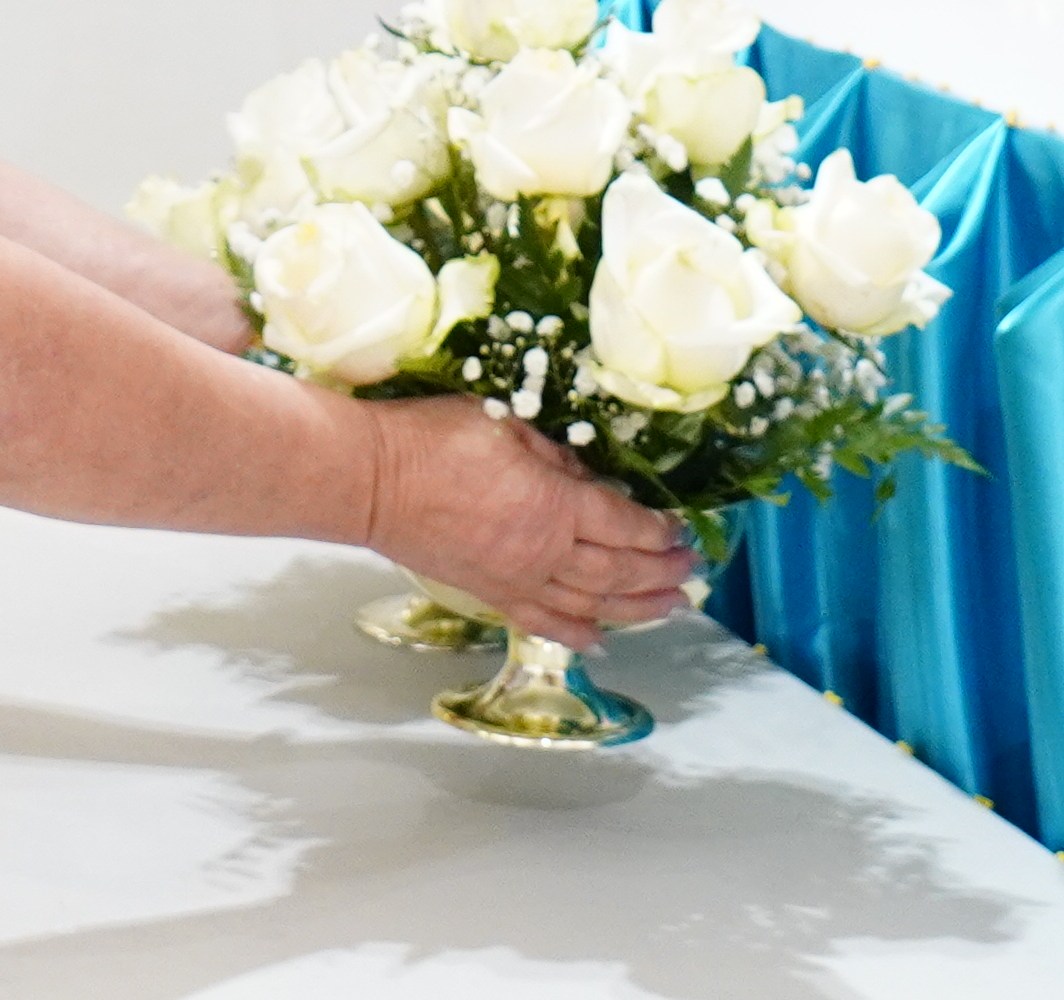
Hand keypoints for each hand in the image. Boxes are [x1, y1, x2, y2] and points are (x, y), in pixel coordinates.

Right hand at [354, 396, 701, 649]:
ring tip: (670, 608)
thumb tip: (585, 478)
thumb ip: (555, 456)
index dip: (658, 530)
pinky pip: (542, 621)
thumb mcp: (506, 424)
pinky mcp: (488, 592)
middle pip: (618, 571)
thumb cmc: (432, 441)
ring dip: (637, 609)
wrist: (372, 482)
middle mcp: (545, 553)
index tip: (680, 529)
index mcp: (555, 506)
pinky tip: (599, 640)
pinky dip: (575, 633)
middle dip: (661, 573)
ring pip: (591, 603)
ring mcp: (517, 579)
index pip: (625, 525)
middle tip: (691, 572)